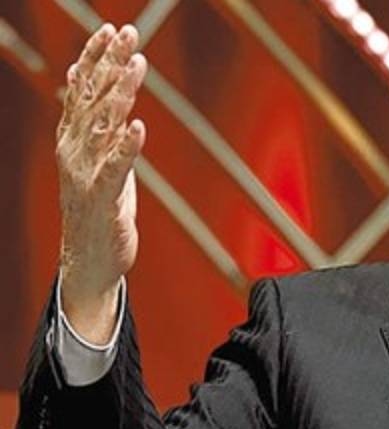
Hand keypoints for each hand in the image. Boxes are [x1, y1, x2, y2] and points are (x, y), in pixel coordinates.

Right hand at [57, 24, 146, 342]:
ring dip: (121, 94)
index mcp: (73, 141)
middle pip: (93, 99)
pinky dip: (127, 147)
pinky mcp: (103, 200)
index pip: (82, 90)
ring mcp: (86, 175)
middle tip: (127, 33)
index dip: (95, 58)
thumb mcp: (98, 162)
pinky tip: (139, 128)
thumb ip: (100, 127)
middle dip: (110, 64)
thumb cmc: (99, 211)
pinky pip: (115, 169)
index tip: (111, 30)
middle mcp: (74, 152)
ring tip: (136, 65)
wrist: (89, 263)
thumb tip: (103, 90)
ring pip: (103, 126)